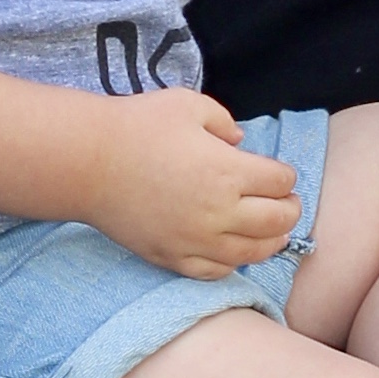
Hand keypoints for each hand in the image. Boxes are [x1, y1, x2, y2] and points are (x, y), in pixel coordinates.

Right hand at [85, 87, 303, 279]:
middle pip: (277, 222)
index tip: (278, 173)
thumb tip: (239, 141)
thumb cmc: (138, 126)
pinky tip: (233, 251)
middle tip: (287, 202)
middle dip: (289, 210)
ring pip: (253, 254)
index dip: (285, 176)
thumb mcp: (189, 104)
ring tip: (272, 232)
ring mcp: (196, 240)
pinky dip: (232, 263)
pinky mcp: (172, 257)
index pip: (282, 182)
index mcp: (229, 171)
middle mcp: (219, 211)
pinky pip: (215, 272)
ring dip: (271, 242)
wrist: (89, 162)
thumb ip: (224, 121)